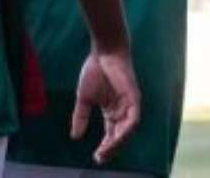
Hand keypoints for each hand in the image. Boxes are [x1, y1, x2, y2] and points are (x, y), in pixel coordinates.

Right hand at [72, 47, 140, 164]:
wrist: (103, 52)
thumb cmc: (95, 71)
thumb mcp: (84, 99)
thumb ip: (81, 117)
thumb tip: (75, 137)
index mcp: (112, 110)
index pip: (112, 133)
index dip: (105, 146)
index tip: (96, 157)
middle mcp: (123, 109)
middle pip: (121, 135)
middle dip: (111, 148)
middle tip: (99, 158)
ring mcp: (130, 103)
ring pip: (128, 130)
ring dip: (118, 143)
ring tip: (104, 152)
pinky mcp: (134, 97)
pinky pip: (133, 119)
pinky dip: (125, 130)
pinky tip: (115, 138)